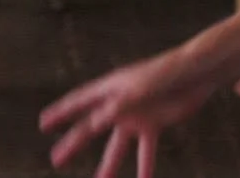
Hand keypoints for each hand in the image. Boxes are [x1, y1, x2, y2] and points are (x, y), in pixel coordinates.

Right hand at [40, 49, 216, 177]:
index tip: (43, 123)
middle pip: (91, 127)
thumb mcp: (137, 90)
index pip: (79, 102)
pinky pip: (146, 151)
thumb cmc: (165, 73)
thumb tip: (92, 125)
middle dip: (74, 144)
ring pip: (117, 146)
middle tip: (56, 160)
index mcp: (110, 88)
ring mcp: (136, 116)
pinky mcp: (154, 124)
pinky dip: (144, 168)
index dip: (60, 113)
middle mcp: (119, 104)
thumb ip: (115, 108)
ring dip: (108, 165)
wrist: (197, 72)